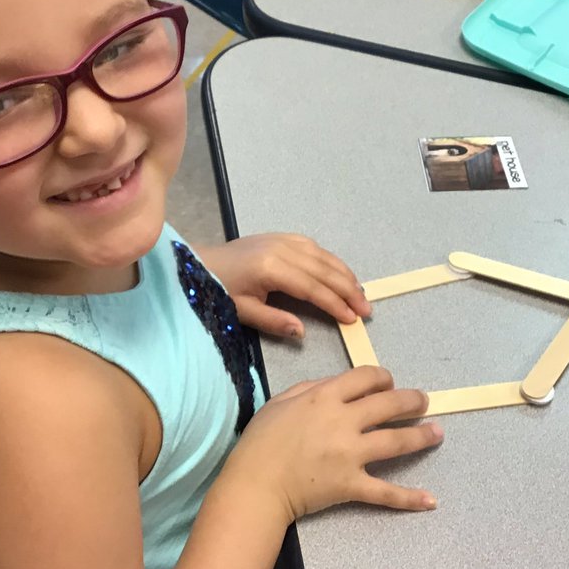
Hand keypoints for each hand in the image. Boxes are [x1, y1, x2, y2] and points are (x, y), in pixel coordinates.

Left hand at [199, 234, 370, 336]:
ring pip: (323, 256)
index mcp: (271, 268)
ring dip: (345, 274)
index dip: (335, 303)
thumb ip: (274, 321)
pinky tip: (341, 273)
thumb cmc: (220, 290)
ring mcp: (282, 240)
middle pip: (324, 270)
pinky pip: (314, 246)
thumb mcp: (242, 311)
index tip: (352, 318)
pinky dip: (331, 260)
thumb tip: (302, 332)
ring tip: (360, 294)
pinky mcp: (281, 237)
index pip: (313, 287)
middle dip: (348, 290)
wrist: (202, 262)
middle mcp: (282, 249)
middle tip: (366, 310)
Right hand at [224, 366, 443, 520]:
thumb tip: (337, 384)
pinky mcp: (352, 485)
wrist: (255, 484)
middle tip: (424, 401)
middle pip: (388, 404)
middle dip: (411, 400)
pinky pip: (385, 492)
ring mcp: (351, 454)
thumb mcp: (280, 401)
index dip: (382, 377)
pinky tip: (431, 500)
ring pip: (395, 441)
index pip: (365, 378)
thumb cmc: (261, 441)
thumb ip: (310, 388)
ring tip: (438, 433)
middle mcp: (344, 421)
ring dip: (421, 436)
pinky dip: (409, 498)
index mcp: (325, 397)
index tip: (389, 382)